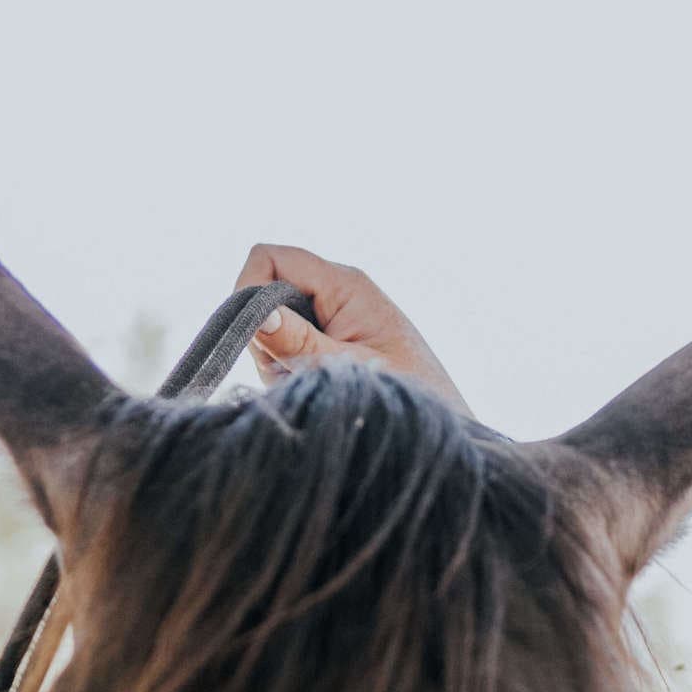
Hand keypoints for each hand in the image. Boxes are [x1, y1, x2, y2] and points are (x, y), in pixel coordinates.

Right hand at [232, 242, 472, 411]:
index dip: (248, 289)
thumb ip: (298, 342)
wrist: (443, 433)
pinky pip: (288, 352)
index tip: (251, 334)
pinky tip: (319, 393)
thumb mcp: (346, 371)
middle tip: (294, 373)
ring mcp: (333, 320)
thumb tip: (256, 314)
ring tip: (315, 388)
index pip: (271, 258)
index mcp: (344, 284)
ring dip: (278, 362)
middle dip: (264, 336)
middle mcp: (337, 293)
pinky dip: (291, 375)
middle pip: (266, 295)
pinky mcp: (331, 346)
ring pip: (273, 329)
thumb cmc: (408, 398)